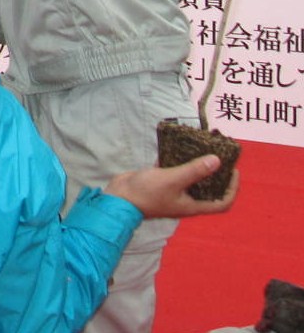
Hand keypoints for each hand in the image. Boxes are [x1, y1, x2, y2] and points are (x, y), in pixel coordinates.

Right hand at [104, 154, 238, 217]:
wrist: (119, 198)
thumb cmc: (147, 194)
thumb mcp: (173, 180)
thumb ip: (194, 170)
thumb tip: (217, 160)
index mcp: (193, 205)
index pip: (221, 202)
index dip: (231, 189)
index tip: (233, 171)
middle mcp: (186, 199)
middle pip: (209, 190)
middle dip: (217, 174)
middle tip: (219, 157)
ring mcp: (173, 191)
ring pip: (192, 179)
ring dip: (198, 166)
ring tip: (202, 150)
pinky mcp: (161, 182)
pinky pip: (175, 171)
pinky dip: (178, 161)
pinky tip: (177, 148)